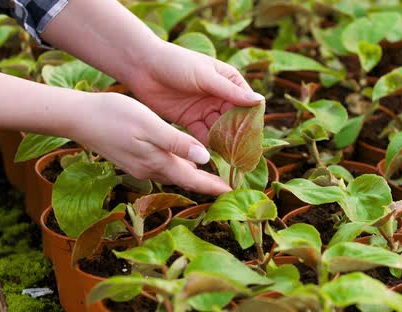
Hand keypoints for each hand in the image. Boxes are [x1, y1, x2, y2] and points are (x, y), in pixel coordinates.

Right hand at [71, 92, 230, 194]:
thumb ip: (177, 143)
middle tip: (230, 181)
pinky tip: (186, 155)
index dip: (214, 186)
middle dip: (207, 182)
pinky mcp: (133, 159)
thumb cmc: (114, 116)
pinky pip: (163, 165)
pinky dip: (179, 163)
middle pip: (186, 179)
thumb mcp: (150, 125)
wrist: (79, 117)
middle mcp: (150, 169)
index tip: (233, 192)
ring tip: (215, 169)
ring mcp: (140, 166)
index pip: (193, 180)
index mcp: (157, 162)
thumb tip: (205, 158)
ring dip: (194, 173)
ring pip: (175, 172)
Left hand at [123, 40, 264, 144]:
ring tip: (228, 158)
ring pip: (219, 130)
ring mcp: (204, 109)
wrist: (142, 66)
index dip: (252, 119)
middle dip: (238, 136)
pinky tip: (210, 156)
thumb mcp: (205, 76)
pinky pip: (201, 135)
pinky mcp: (188, 120)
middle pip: (234, 120)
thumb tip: (260, 101)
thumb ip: (230, 91)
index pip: (246, 103)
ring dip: (223, 143)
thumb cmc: (176, 62)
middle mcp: (219, 96)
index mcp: (228, 81)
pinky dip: (205, 145)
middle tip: (243, 154)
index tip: (256, 138)